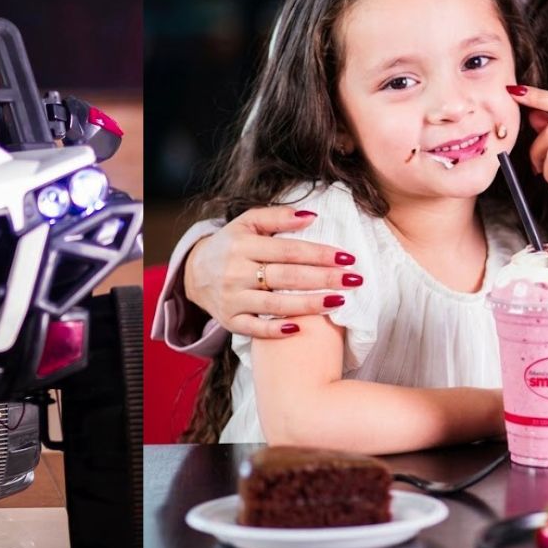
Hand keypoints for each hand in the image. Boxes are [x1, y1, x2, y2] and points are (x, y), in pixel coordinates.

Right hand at [180, 204, 361, 341]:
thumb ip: (277, 216)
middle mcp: (235, 272)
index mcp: (242, 245)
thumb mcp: (247, 223)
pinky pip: (255, 329)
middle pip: (286, 277)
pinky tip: (299, 328)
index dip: (319, 254)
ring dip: (309, 305)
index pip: (287, 250)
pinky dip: (276, 330)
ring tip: (339, 301)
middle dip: (323, 279)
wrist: (194, 273)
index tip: (347, 257)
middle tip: (354, 280)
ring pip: (275, 305)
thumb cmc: (230, 245)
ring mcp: (232, 299)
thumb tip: (312, 216)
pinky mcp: (230, 321)